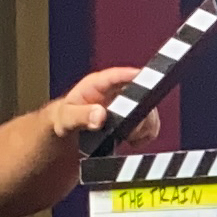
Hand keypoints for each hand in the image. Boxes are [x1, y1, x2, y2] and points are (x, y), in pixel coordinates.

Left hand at [41, 67, 162, 152]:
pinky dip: (147, 135)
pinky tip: (133, 141)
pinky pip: (151, 125)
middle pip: (140, 95)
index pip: (116, 75)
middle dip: (139, 114)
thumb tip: (100, 115)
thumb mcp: (65, 118)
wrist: (69, 133)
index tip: (142, 79)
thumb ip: (80, 116)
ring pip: (149, 111)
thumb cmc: (65, 119)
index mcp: (97, 84)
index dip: (130, 75)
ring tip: (127, 137)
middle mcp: (116, 91)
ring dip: (144, 126)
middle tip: (129, 130)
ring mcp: (128, 104)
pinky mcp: (134, 119)